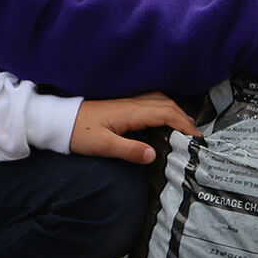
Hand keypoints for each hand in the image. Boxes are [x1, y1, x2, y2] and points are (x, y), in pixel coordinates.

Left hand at [70, 92, 200, 163]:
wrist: (60, 120)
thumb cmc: (79, 133)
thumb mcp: (103, 146)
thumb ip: (129, 150)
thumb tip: (153, 155)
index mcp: (131, 112)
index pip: (166, 114)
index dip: (184, 125)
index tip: (197, 138)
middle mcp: (133, 104)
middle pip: (168, 105)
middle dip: (185, 119)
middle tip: (198, 137)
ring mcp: (129, 103)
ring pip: (161, 102)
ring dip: (177, 112)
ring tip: (187, 128)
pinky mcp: (124, 107)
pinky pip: (152, 103)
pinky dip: (165, 109)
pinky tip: (166, 119)